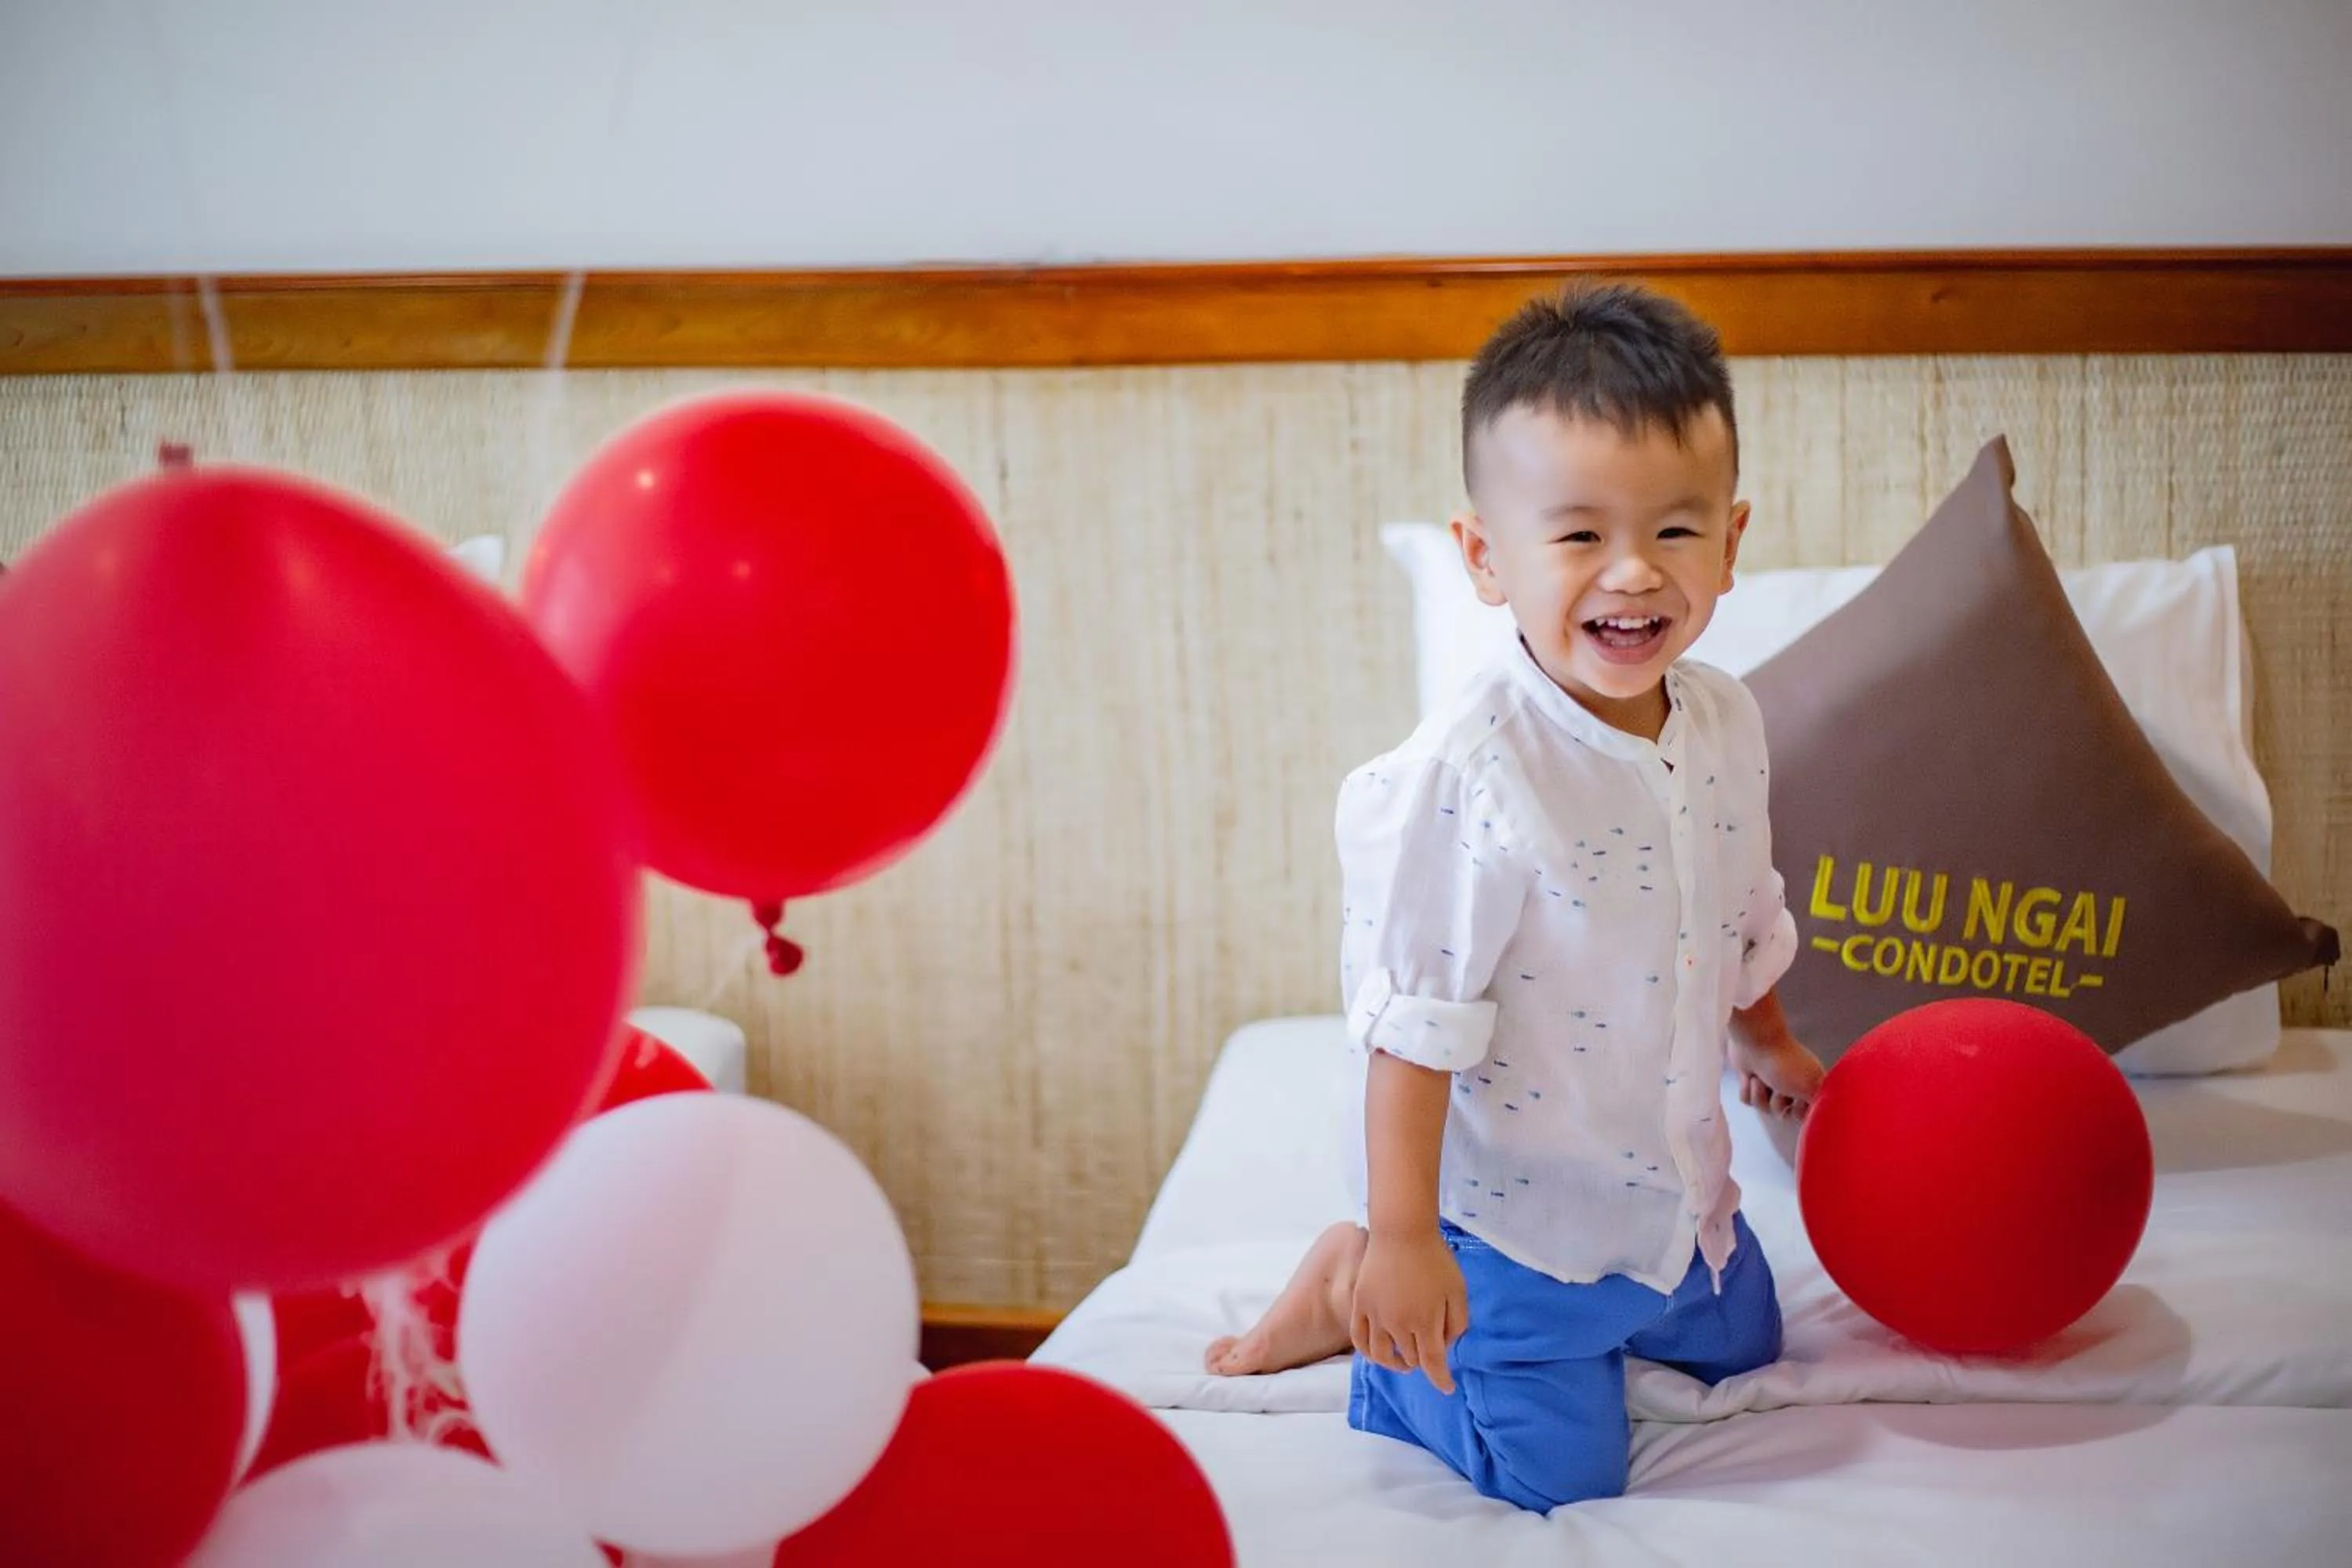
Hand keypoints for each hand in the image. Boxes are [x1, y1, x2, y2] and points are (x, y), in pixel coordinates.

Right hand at [1350, 1228, 1467, 1393]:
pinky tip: (1377, 1353)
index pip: (1433, 1364)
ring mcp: (1375, 1316)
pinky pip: (1359, 1339)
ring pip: (1382, 1356)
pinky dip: (1368, 1353)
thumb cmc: (1435, 1258)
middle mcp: (1398, 1325)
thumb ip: (1457, 1323)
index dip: (1441, 1379)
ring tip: (1404, 1361)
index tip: (1447, 1387)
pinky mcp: (1360, 1305)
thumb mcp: (1458, 1291)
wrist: (1402, 1231)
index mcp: (1426, 1323)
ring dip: (1395, 1364)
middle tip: (1430, 1352)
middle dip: (1423, 1362)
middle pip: (1410, 1359)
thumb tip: (1446, 1346)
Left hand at [1731, 1031, 1825, 1120]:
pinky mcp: (1750, 1081)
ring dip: (1760, 1094)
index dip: (1798, 1111)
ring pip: (1762, 1108)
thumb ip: (1818, 1105)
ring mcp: (1769, 1084)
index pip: (1804, 1115)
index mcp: (1808, 1086)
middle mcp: (1790, 1087)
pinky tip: (1749, 1075)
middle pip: (1781, 1114)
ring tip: (1761, 1078)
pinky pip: (1747, 1100)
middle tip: (1778, 1085)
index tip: (1796, 1099)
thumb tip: (1817, 1116)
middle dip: (1777, 1102)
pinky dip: (1747, 1089)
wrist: (1755, 1041)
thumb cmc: (1786, 1064)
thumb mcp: (1811, 1086)